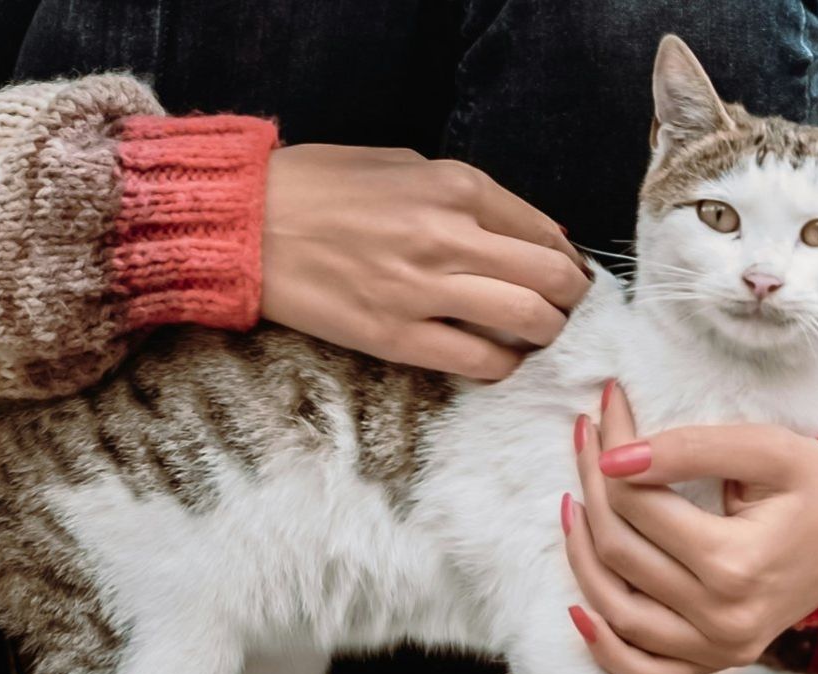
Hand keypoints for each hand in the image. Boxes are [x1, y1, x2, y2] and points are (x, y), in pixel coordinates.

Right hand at [260, 144, 592, 380]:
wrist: (247, 224)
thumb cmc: (320, 186)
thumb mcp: (403, 164)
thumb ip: (467, 196)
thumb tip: (526, 231)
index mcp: (455, 186)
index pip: (544, 230)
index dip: (568, 257)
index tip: (568, 272)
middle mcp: (449, 236)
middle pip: (551, 279)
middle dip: (571, 298)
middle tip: (564, 307)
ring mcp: (424, 290)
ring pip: (528, 321)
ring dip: (545, 332)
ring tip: (536, 334)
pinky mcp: (396, 337)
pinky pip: (478, 362)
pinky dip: (502, 365)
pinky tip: (497, 359)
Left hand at [562, 384, 817, 673]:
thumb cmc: (817, 486)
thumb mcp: (767, 449)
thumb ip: (692, 449)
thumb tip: (615, 460)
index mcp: (736, 563)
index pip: (639, 505)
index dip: (610, 453)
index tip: (603, 410)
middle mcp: (724, 618)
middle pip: (621, 553)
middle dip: (592, 489)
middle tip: (586, 441)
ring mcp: (718, 649)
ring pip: (617, 611)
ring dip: (582, 558)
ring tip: (573, 505)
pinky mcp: (716, 663)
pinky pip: (645, 673)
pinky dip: (605, 648)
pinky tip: (580, 609)